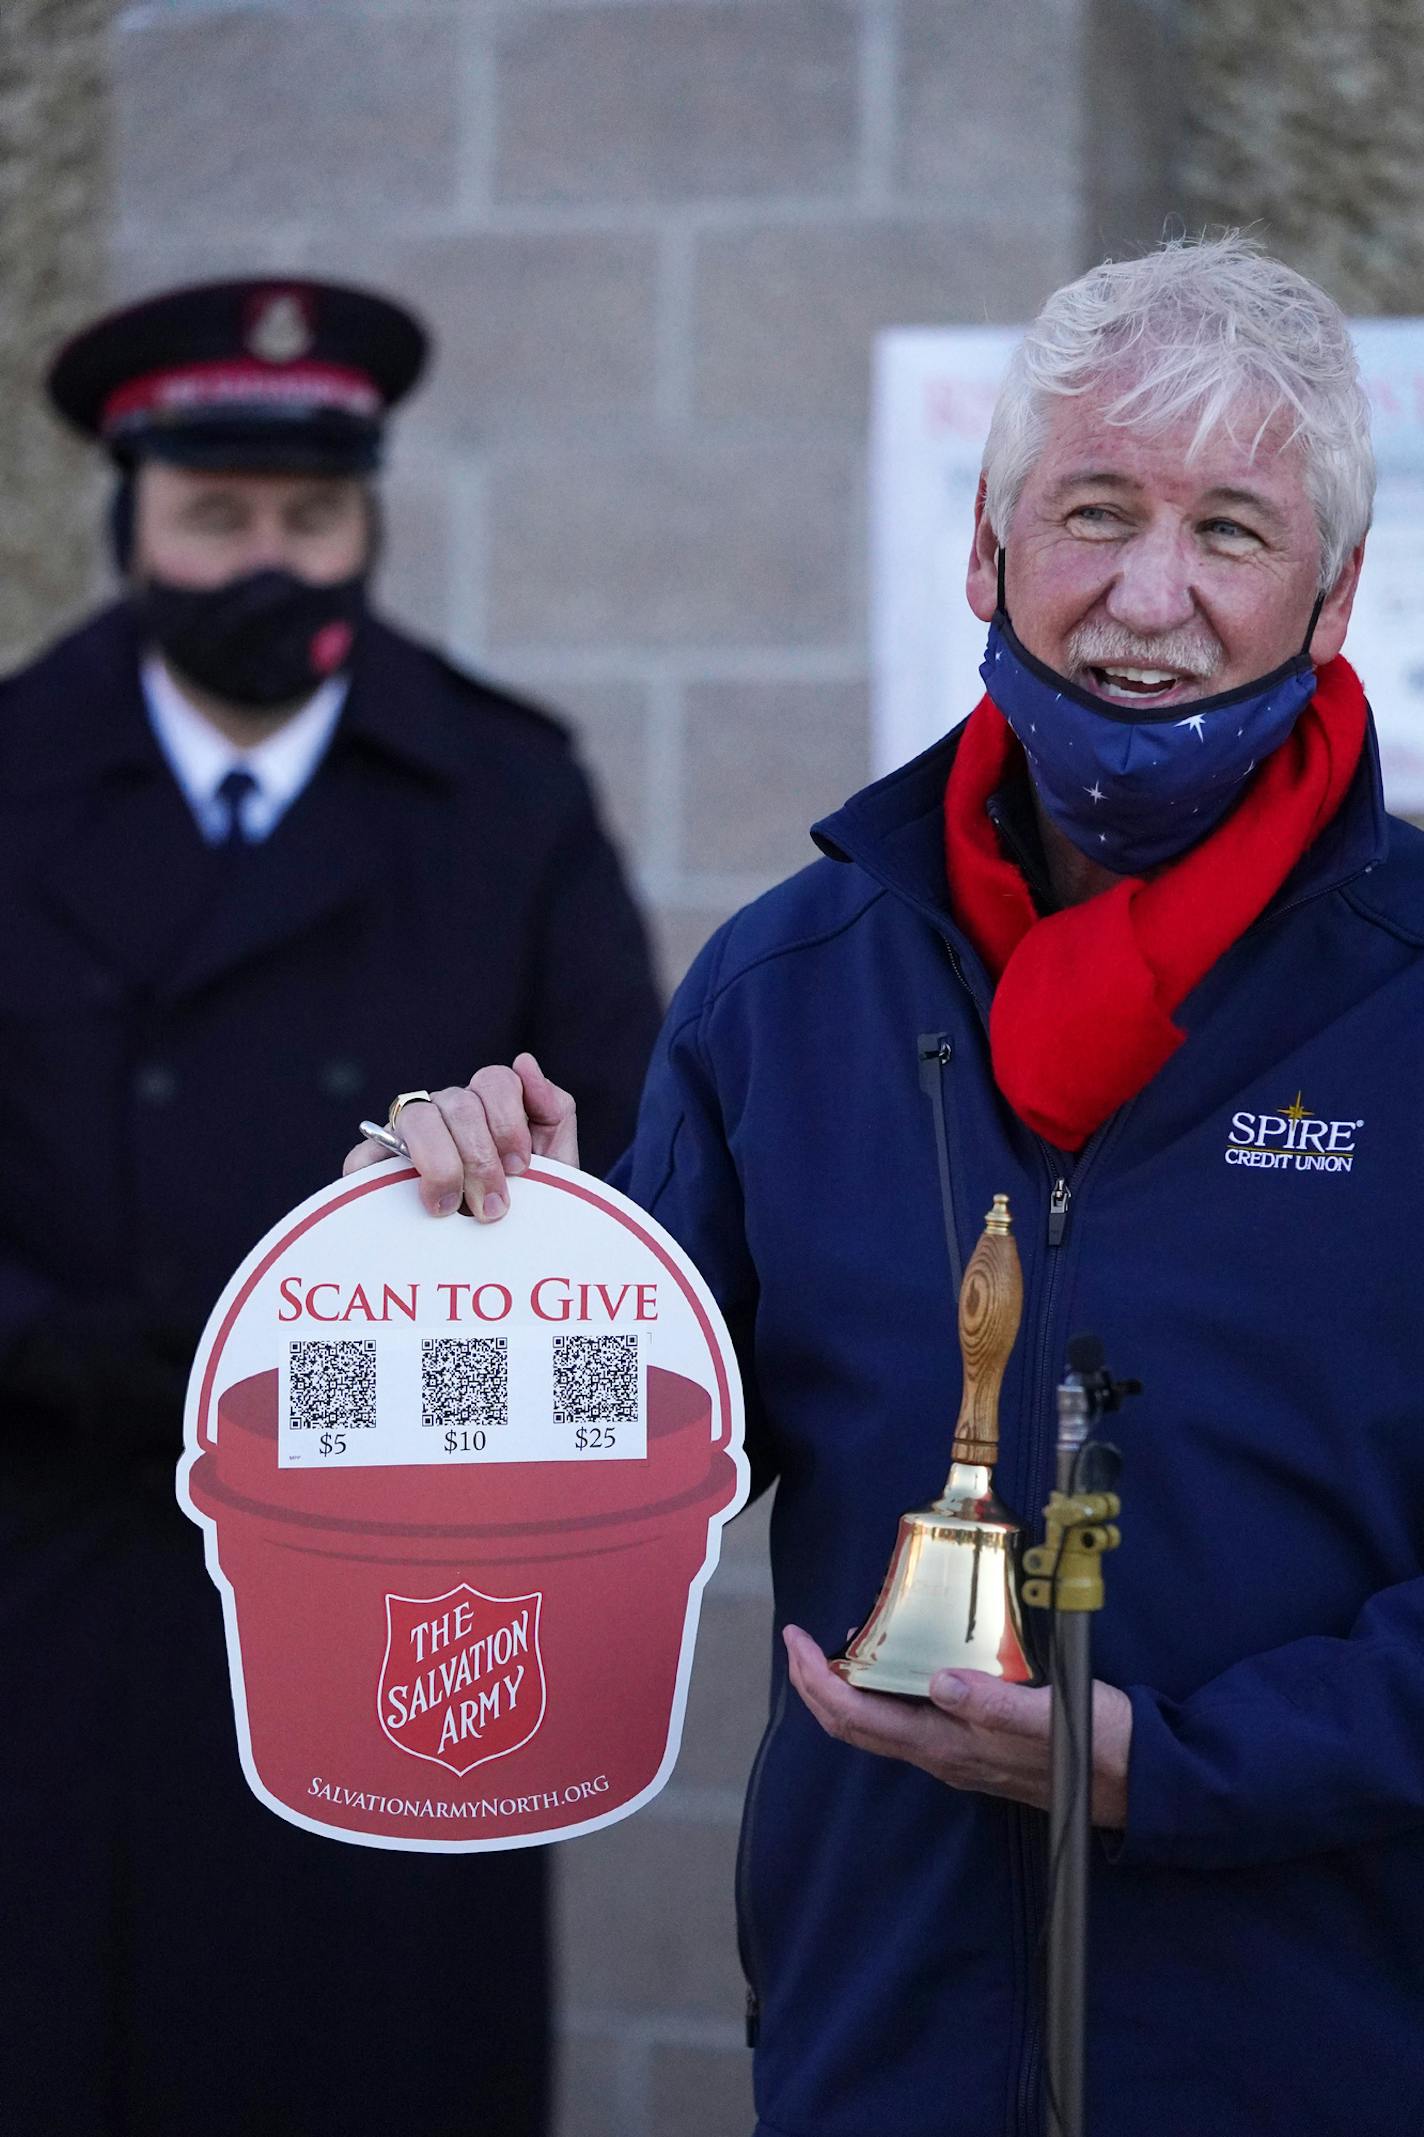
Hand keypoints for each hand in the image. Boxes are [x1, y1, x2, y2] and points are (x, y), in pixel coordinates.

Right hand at [343, 1053, 578, 1221]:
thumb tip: (525, 1062)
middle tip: (493, 1207)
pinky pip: (365, 1156)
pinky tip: (407, 1199)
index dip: (509, 1122)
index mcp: (488, 1107)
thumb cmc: (528, 1211)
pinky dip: (379, 1171)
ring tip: (452, 1209)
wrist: (505, 1263)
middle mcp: (445, 1113)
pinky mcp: (372, 1169)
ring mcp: (406, 1137)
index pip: (494, 1082)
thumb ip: (553, 1110)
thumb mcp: (556, 1164)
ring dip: (441, 1164)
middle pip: (459, 1102)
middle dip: (481, 1158)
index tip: (521, 1168)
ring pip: (417, 1118)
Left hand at [784, 1624, 1130, 1827]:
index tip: (795, 1638)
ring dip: (848, 1686)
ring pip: (880, 1724)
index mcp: (948, 1747)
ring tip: (839, 1641)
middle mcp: (943, 1756)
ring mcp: (958, 1754)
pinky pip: (910, 1719)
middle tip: (798, 1638)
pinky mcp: (977, 1744)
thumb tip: (939, 1682)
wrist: (1141, 1782)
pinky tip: (900, 1659)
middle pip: (854, 1725)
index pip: (857, 1717)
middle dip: (816, 1683)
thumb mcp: (1052, 1717)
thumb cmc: (1099, 1748)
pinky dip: (886, 1689)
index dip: (815, 1680)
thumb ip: (995, 1704)